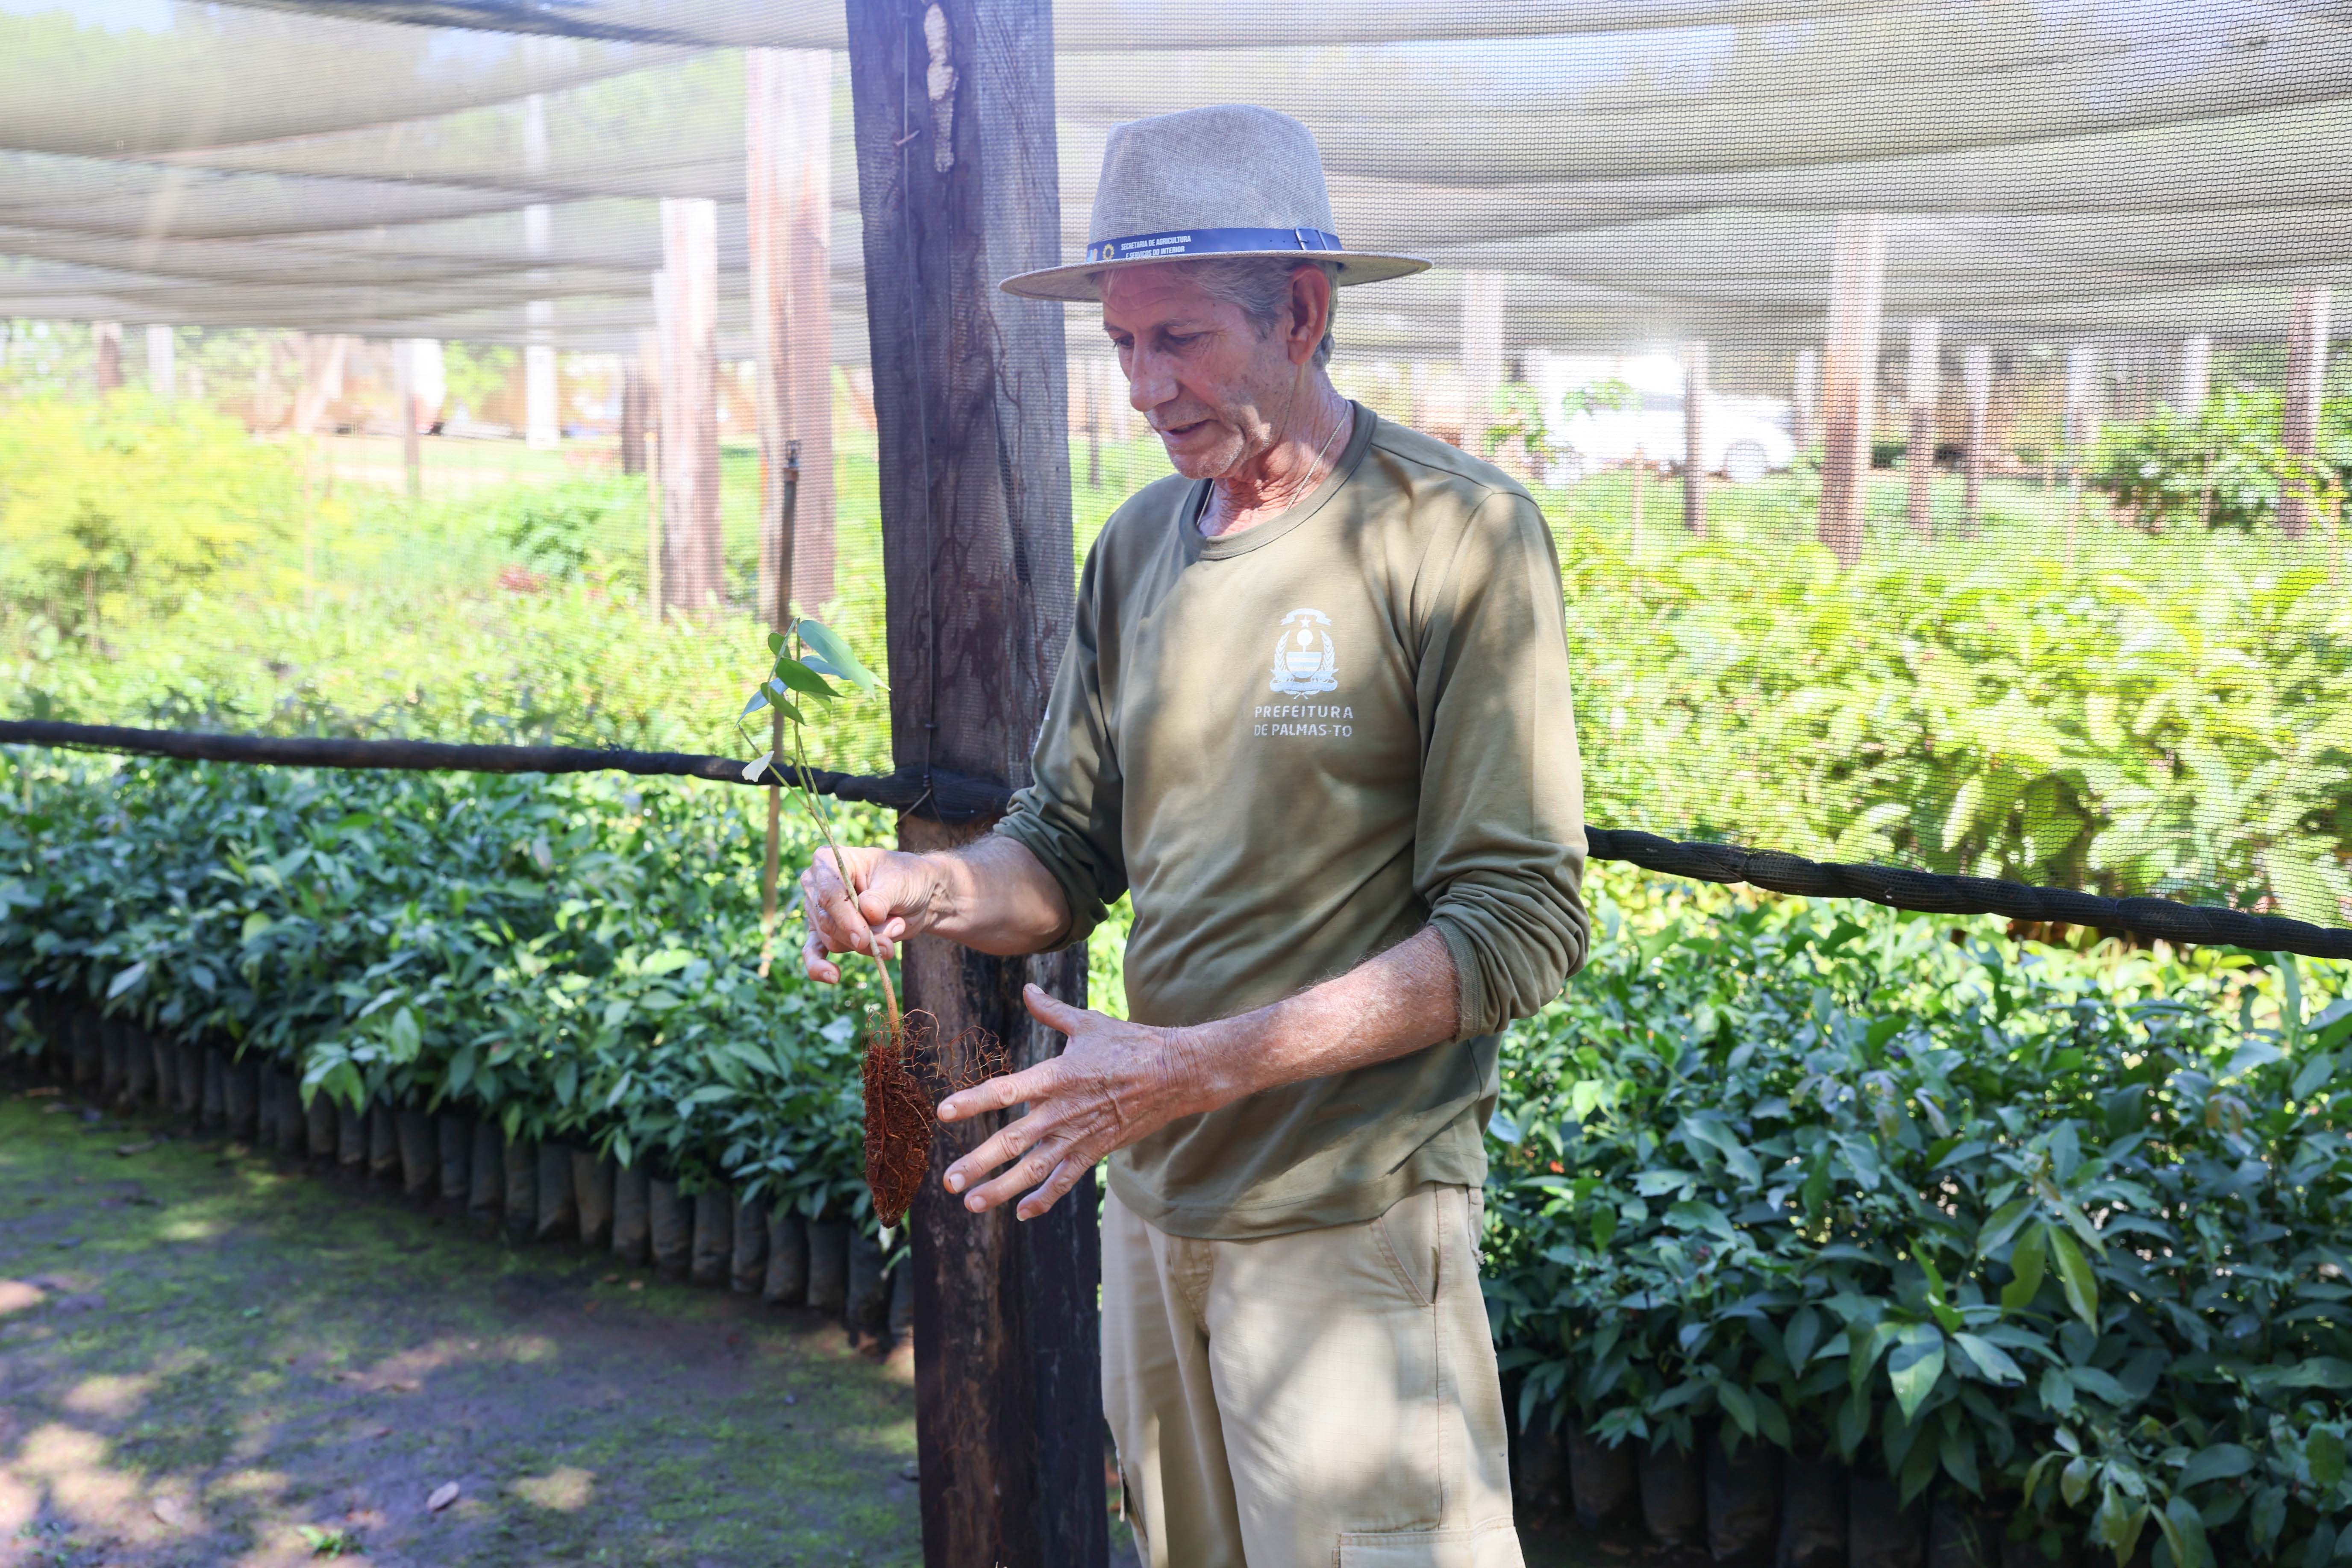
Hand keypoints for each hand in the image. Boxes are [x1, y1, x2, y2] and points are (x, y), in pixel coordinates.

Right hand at [799, 846, 947, 983]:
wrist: (919, 896)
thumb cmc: (906, 880)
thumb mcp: (899, 883)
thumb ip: (881, 899)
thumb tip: (867, 914)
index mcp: (829, 861)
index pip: (829, 893)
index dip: (846, 918)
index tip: (864, 939)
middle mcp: (816, 886)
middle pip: (829, 922)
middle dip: (863, 935)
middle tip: (893, 936)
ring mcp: (819, 911)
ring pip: (833, 940)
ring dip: (867, 946)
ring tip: (893, 934)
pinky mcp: (825, 934)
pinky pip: (813, 953)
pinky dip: (819, 967)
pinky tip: (833, 976)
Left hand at [937, 984, 1220, 1220]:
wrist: (1176, 1074)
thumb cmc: (1131, 1044)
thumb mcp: (1089, 1023)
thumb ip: (1052, 1011)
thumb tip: (1028, 989)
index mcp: (1056, 1076)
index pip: (1006, 1090)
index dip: (974, 1101)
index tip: (944, 1112)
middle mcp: (1062, 1111)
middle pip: (1013, 1141)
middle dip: (978, 1163)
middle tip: (949, 1181)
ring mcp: (1079, 1135)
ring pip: (1034, 1169)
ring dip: (1001, 1189)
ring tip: (971, 1204)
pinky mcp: (1096, 1150)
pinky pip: (1066, 1179)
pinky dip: (1044, 1198)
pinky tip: (1022, 1213)